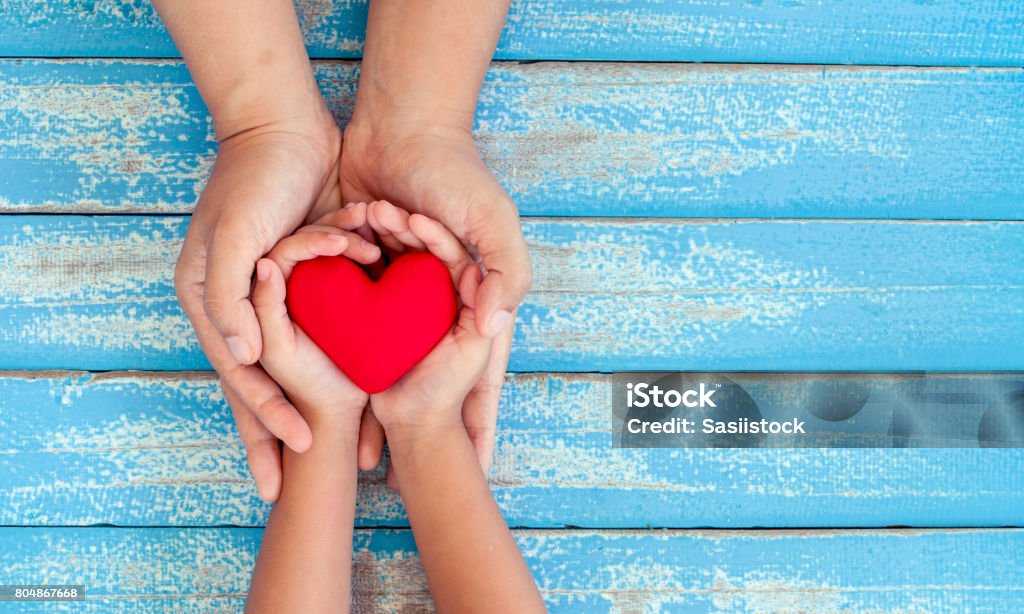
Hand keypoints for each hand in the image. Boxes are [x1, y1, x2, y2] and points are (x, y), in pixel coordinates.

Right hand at [174, 115, 356, 501]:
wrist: (283, 128)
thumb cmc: (253, 182)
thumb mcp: (234, 236)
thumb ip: (229, 297)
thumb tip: (240, 357)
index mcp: (217, 305)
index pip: (241, 381)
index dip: (262, 423)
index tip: (288, 462)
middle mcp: (243, 308)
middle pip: (264, 387)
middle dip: (282, 434)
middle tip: (308, 481)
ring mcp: (274, 297)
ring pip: (296, 366)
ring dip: (314, 404)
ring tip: (352, 447)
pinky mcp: (308, 280)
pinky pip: (323, 330)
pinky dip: (339, 359)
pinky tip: (366, 387)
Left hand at [341, 123, 529, 477]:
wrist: (401, 125)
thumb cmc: (456, 173)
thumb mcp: (494, 221)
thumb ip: (507, 271)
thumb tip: (496, 326)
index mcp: (475, 296)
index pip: (485, 371)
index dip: (484, 417)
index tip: (479, 463)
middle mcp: (439, 299)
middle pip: (433, 373)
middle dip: (419, 419)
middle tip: (399, 464)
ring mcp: (402, 287)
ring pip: (390, 352)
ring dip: (377, 388)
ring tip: (362, 439)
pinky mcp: (367, 269)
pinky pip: (357, 316)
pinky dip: (345, 343)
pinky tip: (331, 382)